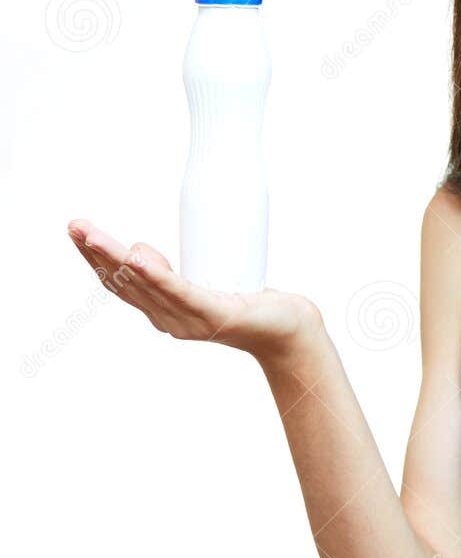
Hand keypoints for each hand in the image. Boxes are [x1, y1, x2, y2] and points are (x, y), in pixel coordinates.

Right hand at [66, 219, 320, 362]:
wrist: (289, 332)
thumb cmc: (252, 302)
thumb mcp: (204, 283)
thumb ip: (178, 274)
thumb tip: (143, 251)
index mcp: (164, 311)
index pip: (120, 284)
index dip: (96, 259)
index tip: (78, 232)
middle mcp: (169, 319)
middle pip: (125, 283)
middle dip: (96, 253)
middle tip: (74, 226)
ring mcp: (190, 319)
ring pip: (145, 284)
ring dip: (115, 257)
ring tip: (91, 234)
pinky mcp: (214, 314)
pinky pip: (179, 291)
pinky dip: (154, 274)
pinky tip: (136, 259)